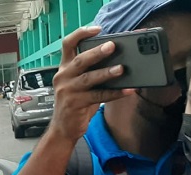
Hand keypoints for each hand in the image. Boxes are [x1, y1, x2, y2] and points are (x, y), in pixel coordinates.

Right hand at [48, 26, 134, 143]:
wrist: (63, 128)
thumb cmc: (74, 104)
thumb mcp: (78, 84)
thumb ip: (90, 72)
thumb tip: (117, 61)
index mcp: (64, 68)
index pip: (68, 44)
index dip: (81, 34)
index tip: (97, 29)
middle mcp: (63, 77)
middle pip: (79, 60)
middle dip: (97, 52)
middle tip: (112, 46)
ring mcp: (67, 91)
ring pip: (88, 78)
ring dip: (106, 73)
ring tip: (121, 69)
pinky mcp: (75, 104)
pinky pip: (98, 96)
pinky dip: (114, 93)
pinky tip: (127, 90)